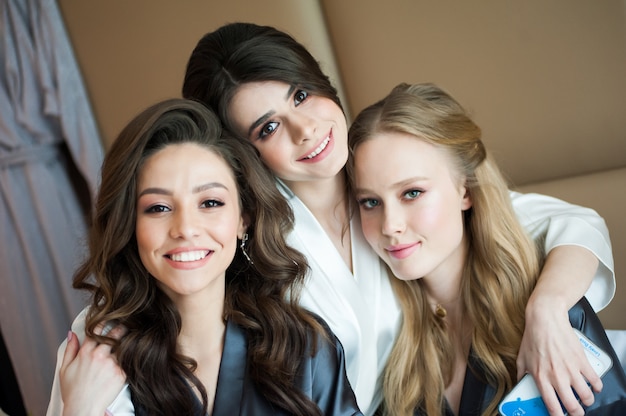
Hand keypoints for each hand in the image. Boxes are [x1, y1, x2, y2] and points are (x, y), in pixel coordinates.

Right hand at [60, 325, 126, 415]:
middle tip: (126, 325)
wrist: (83, 409)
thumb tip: (72, 334)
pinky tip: (134, 352)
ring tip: (133, 337)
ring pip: (123, 346)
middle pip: (114, 334)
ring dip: (127, 341)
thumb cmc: (73, 391)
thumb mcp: (64, 369)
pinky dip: (130, 356)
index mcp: (85, 352)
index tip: (109, 318)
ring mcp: (111, 364)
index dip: (103, 322)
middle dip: (121, 328)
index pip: (96, 330)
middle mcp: (99, 355)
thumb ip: (69, 349)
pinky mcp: (121, 373)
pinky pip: (128, 360)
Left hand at [516, 297, 601, 415]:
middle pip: (572, 406)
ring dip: (588, 400)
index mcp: (541, 378)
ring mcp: (571, 370)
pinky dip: (597, 386)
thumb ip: (521, 373)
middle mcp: (557, 377)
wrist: (545, 319)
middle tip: (576, 411)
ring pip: (586, 396)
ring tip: (586, 399)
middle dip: (576, 412)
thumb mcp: (521, 357)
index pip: (552, 406)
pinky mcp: (582, 361)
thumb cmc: (533, 336)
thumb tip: (519, 382)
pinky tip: (594, 386)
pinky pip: (595, 380)